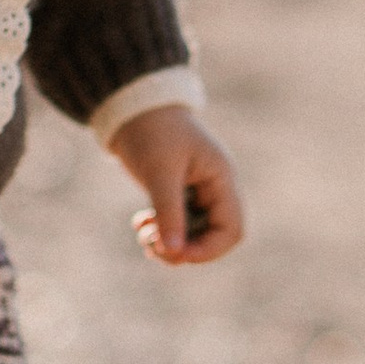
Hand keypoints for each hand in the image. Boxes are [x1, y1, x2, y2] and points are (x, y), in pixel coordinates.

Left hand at [109, 104, 244, 268]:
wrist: (133, 108)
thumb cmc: (151, 132)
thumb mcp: (159, 173)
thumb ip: (168, 212)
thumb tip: (174, 253)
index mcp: (221, 178)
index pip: (231, 229)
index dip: (208, 250)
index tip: (177, 255)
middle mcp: (215, 188)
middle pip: (213, 237)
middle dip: (184, 249)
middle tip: (152, 246)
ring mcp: (198, 192)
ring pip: (193, 234)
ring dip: (169, 242)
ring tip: (143, 234)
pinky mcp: (180, 194)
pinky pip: (178, 224)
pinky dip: (161, 231)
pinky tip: (140, 226)